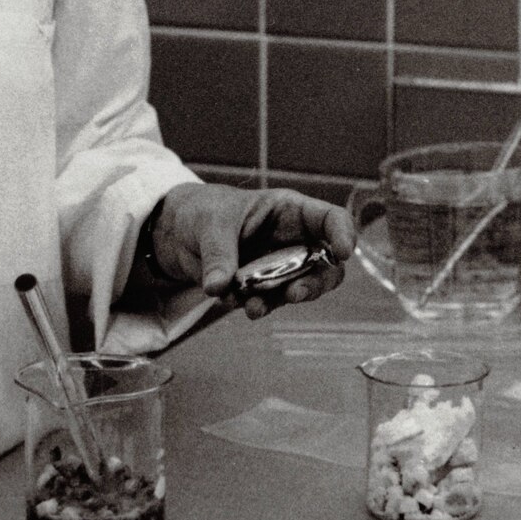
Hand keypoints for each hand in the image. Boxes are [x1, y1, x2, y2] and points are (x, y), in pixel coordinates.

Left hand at [149, 183, 354, 318]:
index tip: (343, 252)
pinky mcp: (262, 287)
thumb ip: (219, 254)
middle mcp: (292, 240)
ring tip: (255, 308)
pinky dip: (258, 306)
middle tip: (294, 294)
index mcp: (290, 212)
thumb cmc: (201, 212)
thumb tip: (219, 286)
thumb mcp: (210, 223)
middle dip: (316, 282)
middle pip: (327, 265)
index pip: (330, 220)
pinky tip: (238, 305)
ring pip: (302, 288)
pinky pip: (271, 301)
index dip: (344, 234)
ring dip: (283, 300)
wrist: (175, 234)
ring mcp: (279, 266)